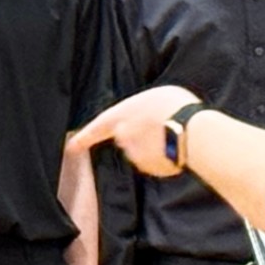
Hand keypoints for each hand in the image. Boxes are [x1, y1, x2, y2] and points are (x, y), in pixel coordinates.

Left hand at [75, 83, 206, 178]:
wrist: (192, 131)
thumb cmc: (175, 106)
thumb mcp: (155, 95)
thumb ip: (143, 109)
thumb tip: (147, 118)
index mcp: (120, 116)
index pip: (96, 128)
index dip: (83, 137)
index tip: (72, 147)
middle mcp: (124, 138)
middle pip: (126, 138)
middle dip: (139, 135)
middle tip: (161, 126)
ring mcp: (137, 156)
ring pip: (142, 152)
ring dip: (154, 146)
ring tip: (175, 134)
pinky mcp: (152, 169)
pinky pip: (156, 163)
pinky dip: (164, 157)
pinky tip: (177, 147)